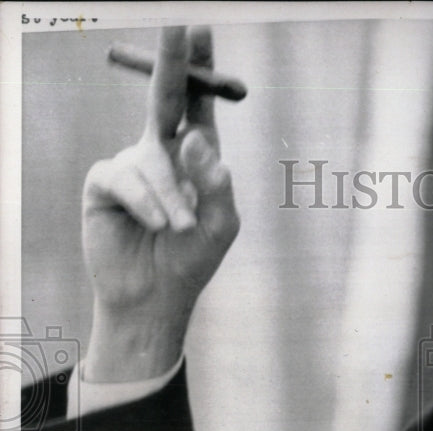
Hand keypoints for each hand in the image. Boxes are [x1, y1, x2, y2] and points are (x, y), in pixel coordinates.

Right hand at [82, 26, 239, 381]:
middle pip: (166, 97)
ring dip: (171, 196)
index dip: (198, 67)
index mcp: (197, 155)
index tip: (198, 27)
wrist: (156, 295)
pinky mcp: (105, 183)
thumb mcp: (221, 224)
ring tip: (179, 228)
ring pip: (152, 158)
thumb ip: (216, 185)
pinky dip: (147, 203)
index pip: (199, 103)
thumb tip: (198, 140)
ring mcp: (132, 164)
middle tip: (179, 22)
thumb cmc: (193, 259)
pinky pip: (126, 178)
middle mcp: (163, 151)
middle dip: (172, 60)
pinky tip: (155, 226)